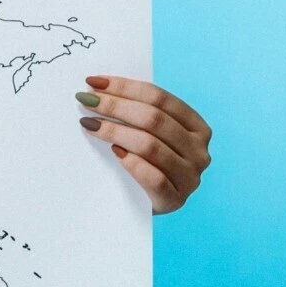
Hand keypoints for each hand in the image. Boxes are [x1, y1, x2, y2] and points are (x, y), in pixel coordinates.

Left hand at [75, 75, 211, 212]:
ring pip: (150, 145)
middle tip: (86, 101)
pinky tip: (114, 152)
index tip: (93, 82)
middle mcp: (199, 151)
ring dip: (114, 131)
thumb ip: (136, 113)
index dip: (124, 87)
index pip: (159, 98)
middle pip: (153, 119)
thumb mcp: (147, 134)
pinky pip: (153, 177)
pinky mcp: (175, 200)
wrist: (144, 204)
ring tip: (89, 124)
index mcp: (197, 127)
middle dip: (115, 106)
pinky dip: (132, 162)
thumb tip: (98, 88)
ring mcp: (190, 177)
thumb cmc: (143, 161)